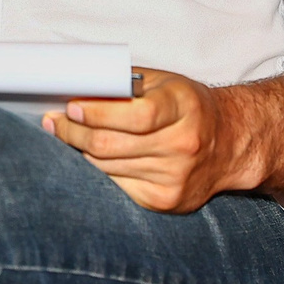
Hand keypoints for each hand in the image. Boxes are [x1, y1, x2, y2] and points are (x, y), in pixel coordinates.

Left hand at [44, 68, 264, 212]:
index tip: (70, 107)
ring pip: (107, 168)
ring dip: (80, 152)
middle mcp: (183, 144)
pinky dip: (100, 170)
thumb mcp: (164, 82)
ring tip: (67, 135)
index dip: (96, 113)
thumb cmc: (189, 107)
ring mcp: (176, 177)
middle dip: (74, 133)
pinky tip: (93, 156)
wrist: (228, 142)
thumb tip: (77, 89)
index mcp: (184, 106)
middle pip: (113, 145)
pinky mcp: (166, 201)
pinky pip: (117, 186)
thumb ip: (125, 84)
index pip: (135, 115)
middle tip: (55, 123)